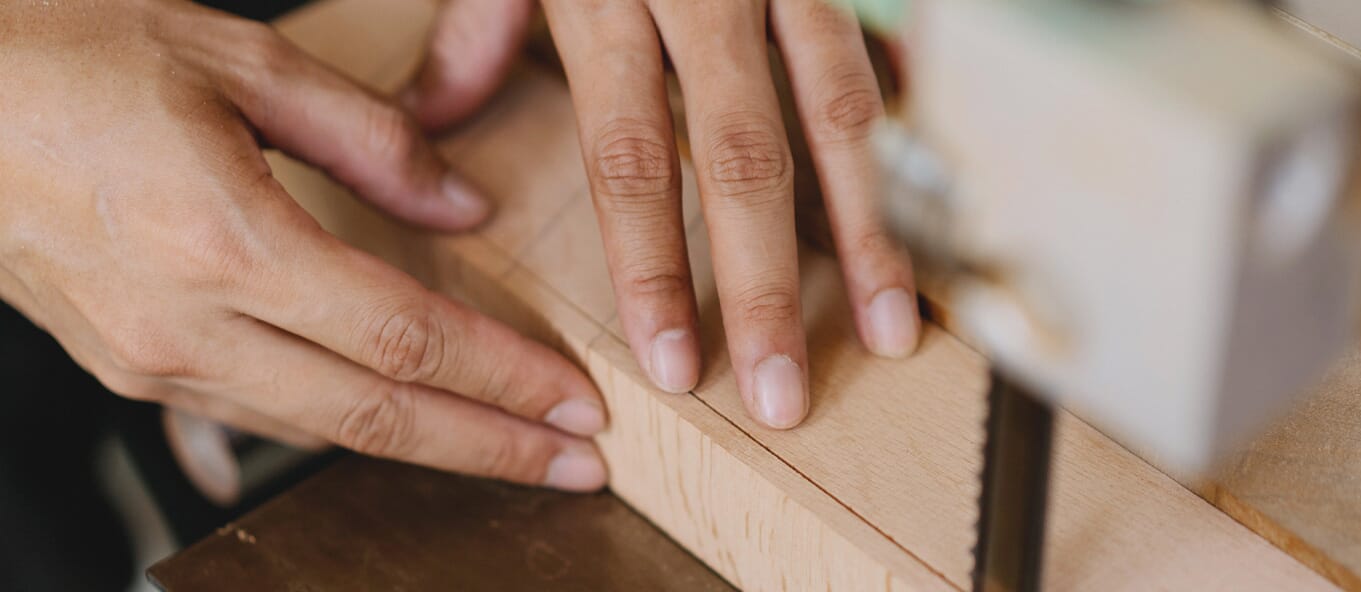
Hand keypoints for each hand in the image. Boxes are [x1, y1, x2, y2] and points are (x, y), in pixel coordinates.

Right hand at [0, 1, 605, 490]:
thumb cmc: (61, 54)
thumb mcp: (232, 59)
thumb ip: (368, 135)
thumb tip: (463, 202)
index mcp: (224, 240)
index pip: (406, 340)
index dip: (506, 378)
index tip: (578, 401)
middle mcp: (185, 323)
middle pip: (376, 417)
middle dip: (493, 447)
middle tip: (580, 464)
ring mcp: (149, 359)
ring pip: (320, 433)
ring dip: (430, 449)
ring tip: (513, 451)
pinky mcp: (129, 366)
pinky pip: (262, 415)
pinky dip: (350, 427)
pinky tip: (403, 423)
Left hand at [406, 0, 919, 428]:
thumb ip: (477, 27)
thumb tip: (435, 124)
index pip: (631, 157)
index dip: (655, 267)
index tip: (671, 363)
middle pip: (745, 159)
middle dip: (769, 286)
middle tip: (783, 392)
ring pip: (838, 116)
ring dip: (871, 234)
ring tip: (893, 331)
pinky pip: (873, 58)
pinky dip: (896, 145)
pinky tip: (917, 223)